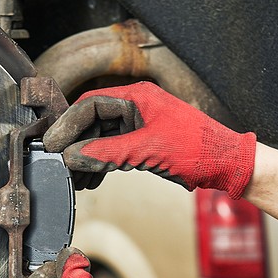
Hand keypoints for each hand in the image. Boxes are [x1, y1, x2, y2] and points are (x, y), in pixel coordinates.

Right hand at [43, 81, 256, 193]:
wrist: (226, 165)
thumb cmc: (197, 149)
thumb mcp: (147, 150)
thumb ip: (107, 154)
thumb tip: (73, 157)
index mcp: (137, 97)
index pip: (90, 105)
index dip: (68, 124)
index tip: (52, 144)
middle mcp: (135, 107)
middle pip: (92, 122)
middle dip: (75, 144)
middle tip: (57, 163)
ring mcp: (139, 126)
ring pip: (101, 139)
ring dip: (85, 158)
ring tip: (72, 178)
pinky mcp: (143, 144)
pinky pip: (113, 151)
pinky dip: (100, 165)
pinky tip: (90, 180)